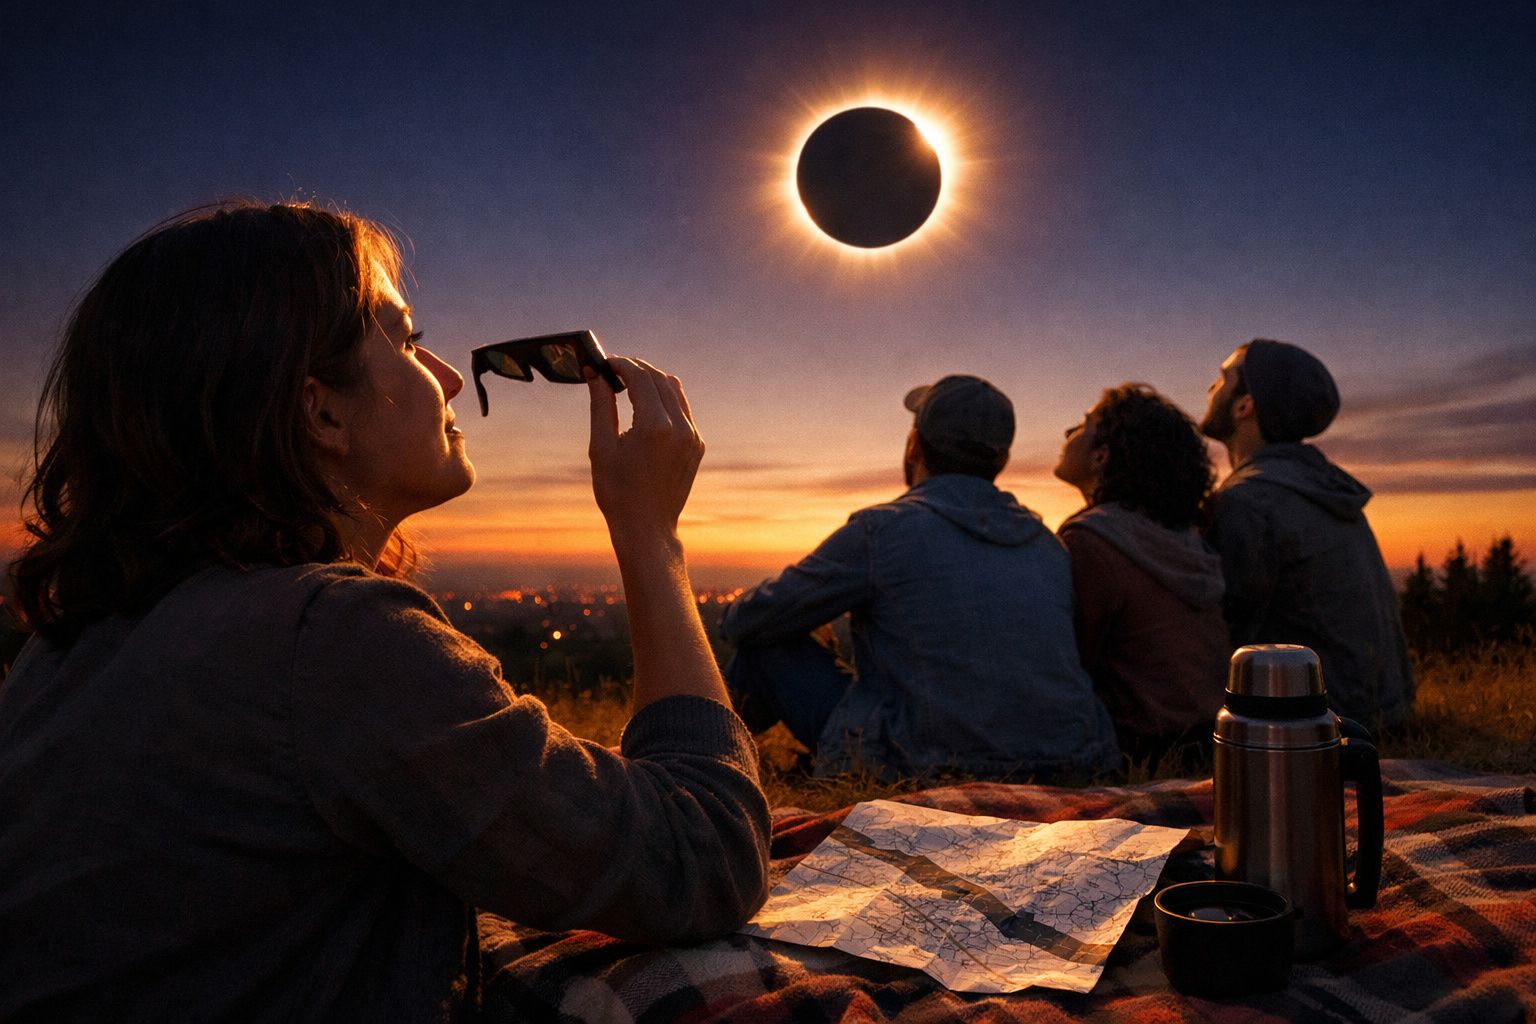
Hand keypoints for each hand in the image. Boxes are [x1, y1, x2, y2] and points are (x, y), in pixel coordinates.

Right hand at [587, 356, 703, 546]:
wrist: (647, 528)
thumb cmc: (618, 492)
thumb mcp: (601, 447)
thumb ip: (601, 406)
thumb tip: (596, 375)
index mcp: (655, 427)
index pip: (640, 377)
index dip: (621, 364)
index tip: (605, 362)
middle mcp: (680, 428)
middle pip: (659, 379)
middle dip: (636, 369)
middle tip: (614, 368)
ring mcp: (693, 437)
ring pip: (675, 391)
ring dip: (653, 381)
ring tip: (629, 382)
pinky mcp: (697, 446)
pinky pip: (683, 411)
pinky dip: (666, 400)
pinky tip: (647, 404)